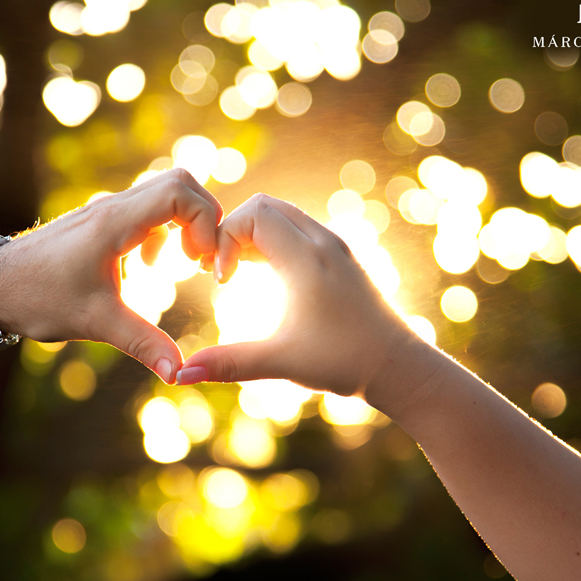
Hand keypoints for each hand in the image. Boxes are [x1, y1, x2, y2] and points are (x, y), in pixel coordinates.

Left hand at [0, 168, 221, 383]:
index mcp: (114, 223)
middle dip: (203, 217)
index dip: (206, 222)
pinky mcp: (99, 221)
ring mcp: (105, 210)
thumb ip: (143, 343)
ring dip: (184, 222)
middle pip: (180, 182)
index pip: (179, 192)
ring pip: (163, 192)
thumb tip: (178, 373)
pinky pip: (145, 208)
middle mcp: (112, 207)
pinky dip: (163, 229)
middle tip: (200, 259)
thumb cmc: (38, 299)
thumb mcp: (95, 323)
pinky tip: (150, 268)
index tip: (201, 263)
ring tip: (184, 264)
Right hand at [178, 194, 418, 401]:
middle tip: (221, 272)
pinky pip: (298, 229)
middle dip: (233, 231)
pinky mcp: (341, 257)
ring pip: (283, 215)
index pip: (253, 214)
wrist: (400, 367)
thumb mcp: (282, 363)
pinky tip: (264, 277)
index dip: (225, 239)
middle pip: (264, 205)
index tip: (220, 281)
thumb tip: (180, 376)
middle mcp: (323, 242)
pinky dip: (273, 241)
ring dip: (253, 235)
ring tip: (237, 275)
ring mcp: (335, 246)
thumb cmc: (345, 362)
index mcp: (307, 259)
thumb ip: (229, 363)